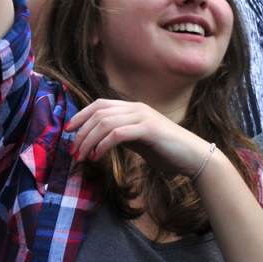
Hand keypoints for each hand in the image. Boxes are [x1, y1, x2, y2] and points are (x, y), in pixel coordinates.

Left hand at [66, 99, 211, 177]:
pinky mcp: (148, 129)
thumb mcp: (139, 140)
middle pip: (99, 112)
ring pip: (105, 123)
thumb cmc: (167, 150)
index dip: (81, 115)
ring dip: (88, 140)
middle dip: (81, 131)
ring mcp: (143, 116)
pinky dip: (102, 145)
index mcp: (134, 108)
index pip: (100, 104)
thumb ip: (121, 135)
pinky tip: (97, 157)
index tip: (68, 130)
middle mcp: (137, 107)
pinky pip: (117, 134)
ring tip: (81, 156)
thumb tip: (99, 139)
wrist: (194, 157)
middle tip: (72, 150)